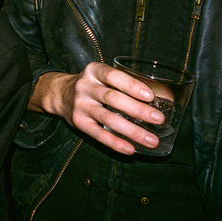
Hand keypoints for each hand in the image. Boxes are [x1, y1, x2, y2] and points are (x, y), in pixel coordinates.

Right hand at [37, 62, 164, 154]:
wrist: (59, 93)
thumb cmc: (91, 84)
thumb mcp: (101, 75)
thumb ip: (123, 82)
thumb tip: (162, 95)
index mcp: (93, 71)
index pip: (112, 76)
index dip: (131, 85)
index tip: (150, 95)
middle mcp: (84, 87)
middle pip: (112, 99)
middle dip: (137, 109)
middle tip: (158, 119)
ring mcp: (80, 105)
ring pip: (107, 119)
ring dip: (132, 130)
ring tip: (151, 140)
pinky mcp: (78, 122)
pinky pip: (98, 135)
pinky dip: (115, 143)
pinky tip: (130, 149)